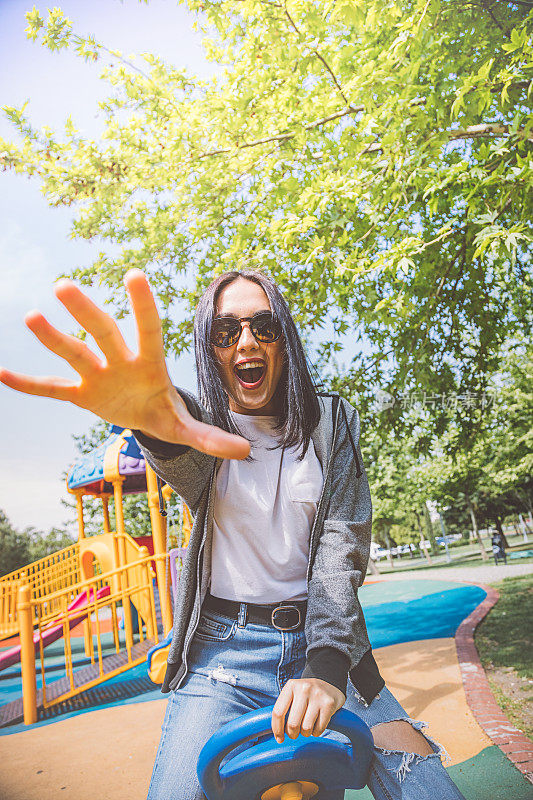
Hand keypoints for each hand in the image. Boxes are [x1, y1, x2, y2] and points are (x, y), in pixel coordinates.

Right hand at [0, 269, 249, 460]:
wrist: (143, 414)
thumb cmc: (165, 409)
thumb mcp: (186, 427)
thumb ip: (211, 438)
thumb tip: (246, 449)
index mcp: (150, 363)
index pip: (149, 329)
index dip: (143, 306)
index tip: (134, 275)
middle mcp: (121, 361)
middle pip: (104, 333)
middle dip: (87, 313)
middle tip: (64, 286)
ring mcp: (97, 375)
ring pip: (74, 353)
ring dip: (54, 339)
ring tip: (31, 317)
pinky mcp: (79, 393)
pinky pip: (51, 388)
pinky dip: (29, 384)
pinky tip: (2, 373)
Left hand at [271, 678, 345, 742]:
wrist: (329, 685)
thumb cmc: (306, 694)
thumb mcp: (293, 693)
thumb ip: (283, 707)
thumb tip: (276, 732)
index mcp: (291, 685)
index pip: (278, 712)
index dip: (277, 729)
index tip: (279, 738)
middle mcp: (304, 689)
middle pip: (292, 724)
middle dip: (292, 734)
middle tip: (294, 733)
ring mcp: (317, 695)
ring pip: (306, 728)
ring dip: (305, 733)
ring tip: (307, 727)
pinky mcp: (329, 704)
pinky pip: (319, 729)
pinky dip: (316, 732)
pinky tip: (316, 724)